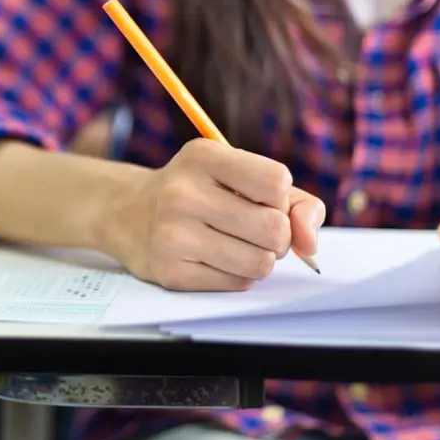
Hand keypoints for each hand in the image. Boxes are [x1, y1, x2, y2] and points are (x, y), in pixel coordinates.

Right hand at [114, 138, 324, 291]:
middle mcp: (183, 193)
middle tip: (255, 230)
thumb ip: (293, 201)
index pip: (278, 182)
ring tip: (237, 245)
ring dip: (260, 259)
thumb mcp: (238, 175)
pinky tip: (215, 259)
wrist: (130, 214)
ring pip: (260, 263)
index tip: (258, 198)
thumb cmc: (200, 192)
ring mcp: (173, 234)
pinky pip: (237, 283)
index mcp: (202, 157)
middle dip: (277, 236)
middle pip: (274, 229)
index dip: (280, 197)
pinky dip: (237, 275)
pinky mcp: (170, 271)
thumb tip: (310, 244)